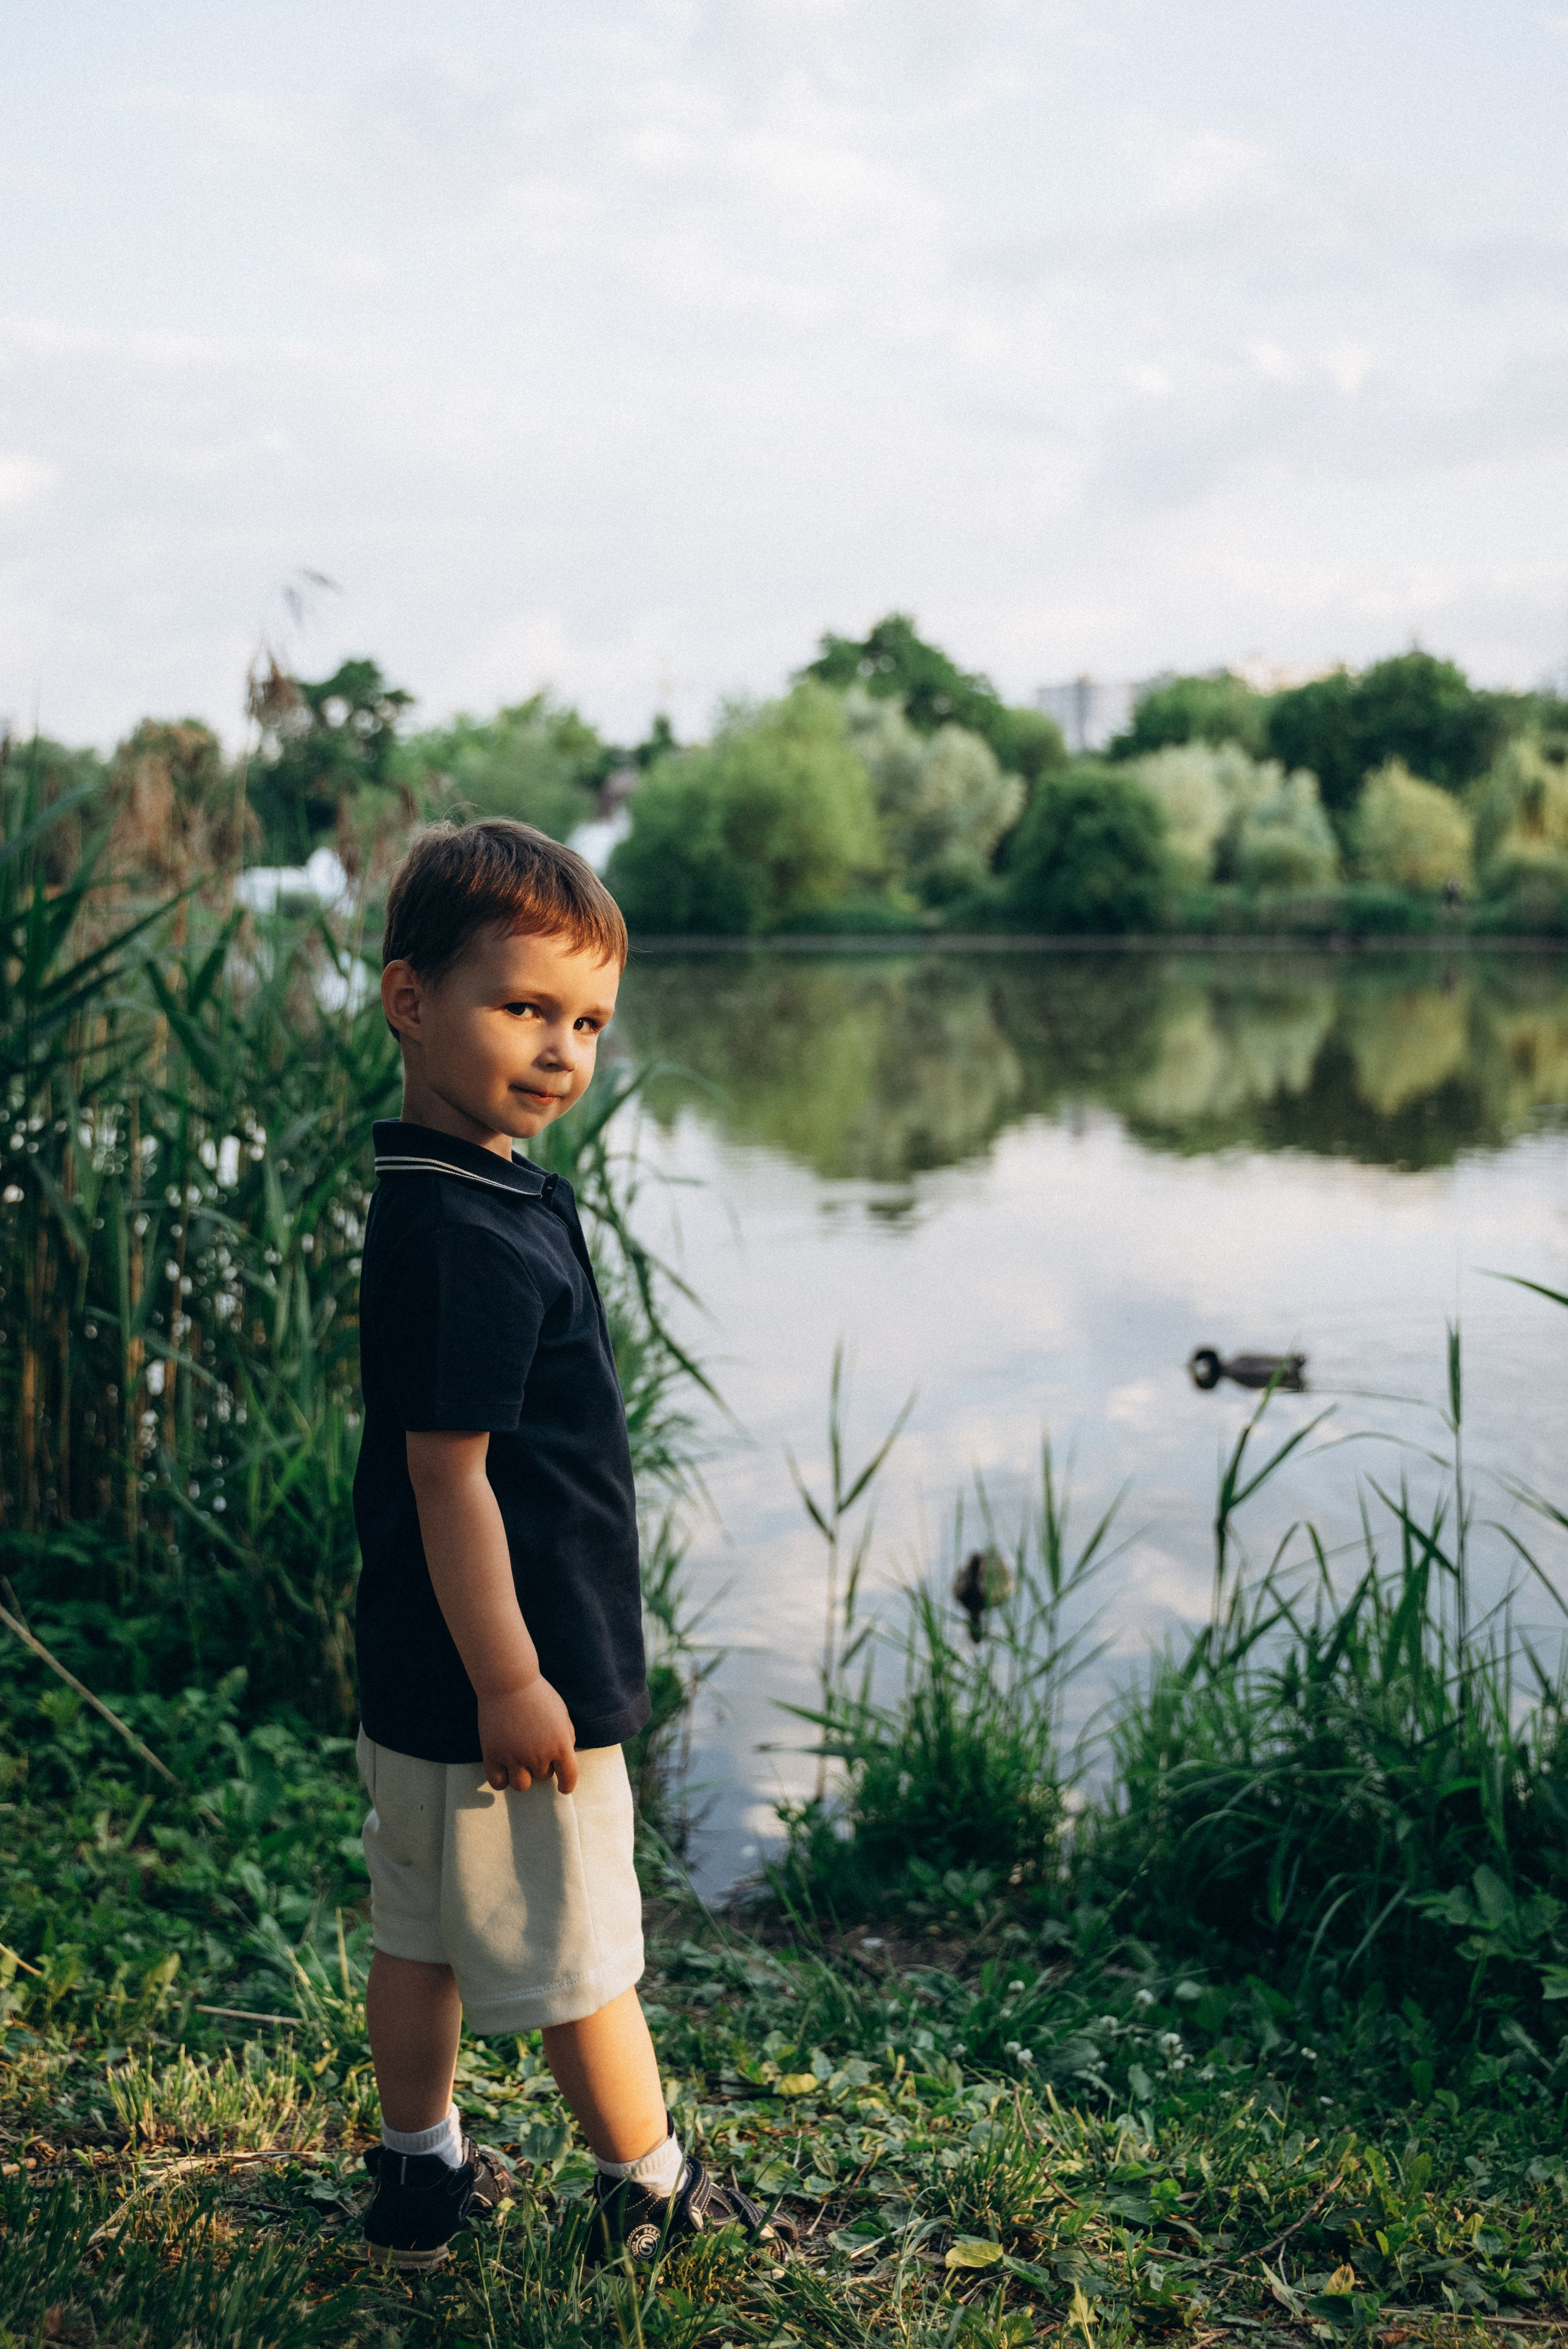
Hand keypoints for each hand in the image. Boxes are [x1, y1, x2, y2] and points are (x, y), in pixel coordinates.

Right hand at [477, 1678, 578, 1794]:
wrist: (508, 1681)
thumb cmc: (537, 1694)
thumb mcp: (561, 1713)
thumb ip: (566, 1736)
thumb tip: (565, 1758)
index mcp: (561, 1745)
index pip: (569, 1777)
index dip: (567, 1785)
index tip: (563, 1787)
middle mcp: (539, 1755)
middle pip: (543, 1777)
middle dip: (541, 1766)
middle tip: (533, 1747)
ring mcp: (515, 1757)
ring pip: (521, 1785)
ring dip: (522, 1775)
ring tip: (518, 1759)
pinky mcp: (493, 1756)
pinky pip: (498, 1783)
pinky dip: (502, 1780)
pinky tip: (503, 1769)